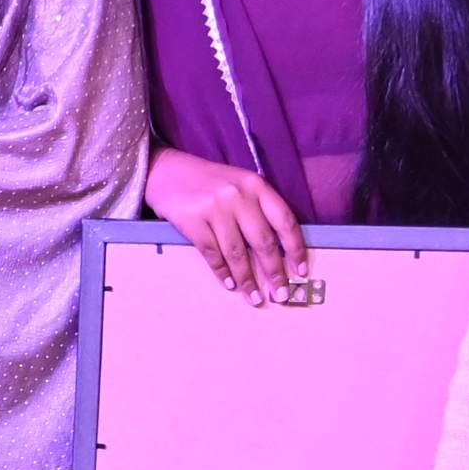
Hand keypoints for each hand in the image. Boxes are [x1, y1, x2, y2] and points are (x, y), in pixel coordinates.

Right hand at [146, 148, 307, 299]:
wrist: (168, 171)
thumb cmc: (210, 183)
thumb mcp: (241, 186)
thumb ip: (259, 210)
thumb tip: (279, 253)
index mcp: (256, 185)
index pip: (284, 221)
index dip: (295, 249)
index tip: (300, 272)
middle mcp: (238, 195)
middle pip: (263, 241)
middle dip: (274, 272)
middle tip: (280, 294)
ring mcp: (213, 207)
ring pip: (237, 252)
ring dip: (247, 279)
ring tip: (254, 298)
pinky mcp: (192, 219)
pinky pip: (212, 253)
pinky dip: (222, 271)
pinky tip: (229, 284)